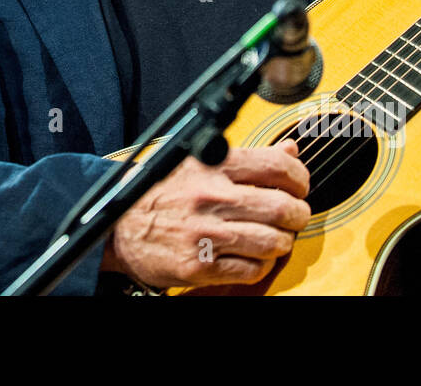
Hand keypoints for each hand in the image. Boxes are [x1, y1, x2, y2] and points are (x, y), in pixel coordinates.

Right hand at [101, 139, 310, 289]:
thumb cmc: (161, 194)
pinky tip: (253, 255)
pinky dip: (262, 264)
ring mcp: (206, 234)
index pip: (277, 166)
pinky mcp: (201, 266)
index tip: (299, 186)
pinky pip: (253, 269)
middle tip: (294, 216)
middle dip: (298, 214)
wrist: (120, 228)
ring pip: (273, 241)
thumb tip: (289, 151)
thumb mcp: (200, 163)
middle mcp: (210, 197)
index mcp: (212, 166)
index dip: (300, 178)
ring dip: (282, 241)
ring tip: (275, 237)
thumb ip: (248, 158)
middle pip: (282, 207)